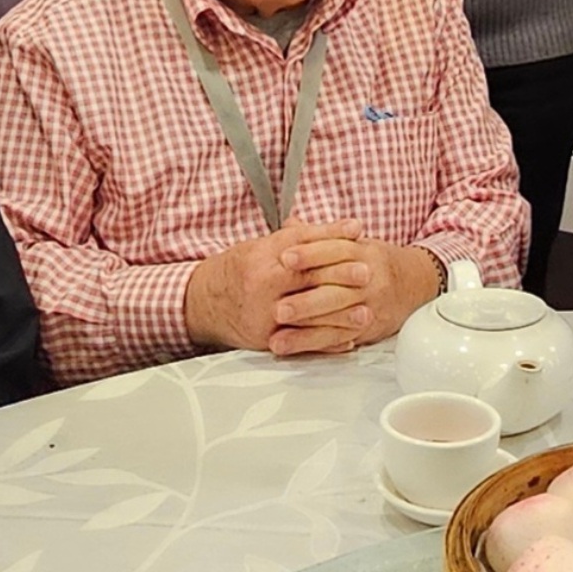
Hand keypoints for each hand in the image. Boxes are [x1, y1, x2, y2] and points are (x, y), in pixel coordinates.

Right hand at [184, 219, 364, 354]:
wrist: (205, 302)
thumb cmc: (241, 270)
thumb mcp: (265, 246)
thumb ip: (303, 237)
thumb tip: (347, 227)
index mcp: (263, 256)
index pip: (302, 243)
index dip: (332, 237)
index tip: (358, 234)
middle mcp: (262, 283)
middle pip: (307, 277)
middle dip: (340, 275)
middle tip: (367, 273)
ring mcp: (264, 313)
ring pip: (307, 314)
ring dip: (339, 316)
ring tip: (365, 313)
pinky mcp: (266, 338)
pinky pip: (301, 342)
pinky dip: (326, 343)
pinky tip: (347, 341)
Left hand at [269, 234, 438, 357]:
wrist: (416, 282)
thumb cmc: (376, 261)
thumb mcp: (354, 241)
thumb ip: (320, 235)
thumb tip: (289, 223)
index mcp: (362, 252)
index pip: (334, 251)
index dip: (309, 254)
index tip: (285, 258)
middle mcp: (368, 280)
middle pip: (334, 290)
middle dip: (305, 302)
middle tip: (278, 309)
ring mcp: (369, 306)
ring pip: (337, 320)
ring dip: (306, 331)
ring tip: (279, 338)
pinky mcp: (368, 329)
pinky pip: (342, 338)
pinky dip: (317, 345)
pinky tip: (296, 347)